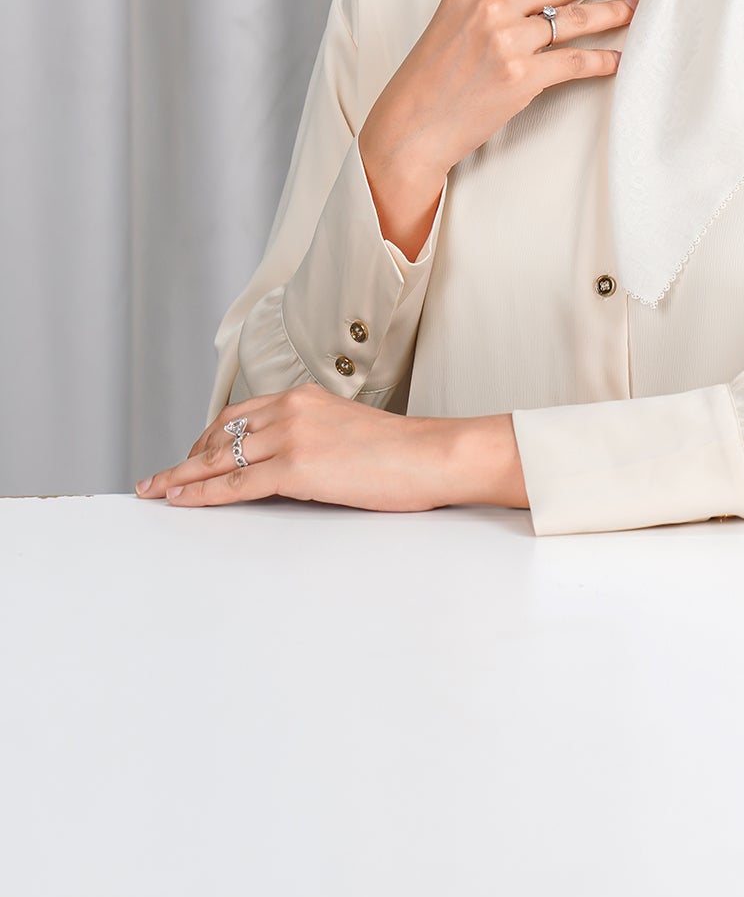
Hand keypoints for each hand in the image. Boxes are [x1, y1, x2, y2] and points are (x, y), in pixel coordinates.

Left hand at [133, 384, 502, 511]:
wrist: (432, 455)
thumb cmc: (402, 452)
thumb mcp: (346, 430)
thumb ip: (311, 437)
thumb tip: (283, 466)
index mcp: (304, 396)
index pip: (239, 415)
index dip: (207, 437)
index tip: (188, 454)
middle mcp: (291, 408)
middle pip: (220, 434)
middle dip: (185, 458)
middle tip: (159, 478)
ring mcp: (292, 436)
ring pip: (220, 459)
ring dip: (183, 476)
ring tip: (159, 491)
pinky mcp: (296, 467)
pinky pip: (236, 484)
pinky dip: (203, 493)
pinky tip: (184, 499)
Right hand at [359, 0, 639, 183]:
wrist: (413, 122)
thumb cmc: (433, 70)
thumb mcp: (457, 14)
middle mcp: (490, 5)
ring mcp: (507, 41)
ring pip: (575, 18)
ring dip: (611, 12)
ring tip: (633, 7)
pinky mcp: (522, 77)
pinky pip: (575, 62)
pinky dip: (603, 60)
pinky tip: (619, 58)